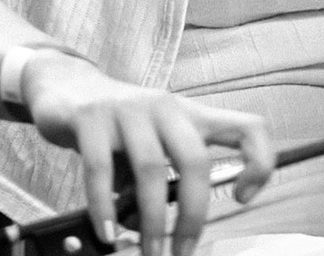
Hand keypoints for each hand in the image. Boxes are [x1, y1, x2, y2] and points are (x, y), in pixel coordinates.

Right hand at [25, 53, 274, 255]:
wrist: (65, 85)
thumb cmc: (117, 124)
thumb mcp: (150, 145)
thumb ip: (161, 182)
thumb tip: (160, 232)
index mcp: (190, 116)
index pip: (247, 128)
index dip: (259, 162)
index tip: (243, 198)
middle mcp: (165, 108)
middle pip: (195, 160)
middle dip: (193, 215)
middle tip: (182, 251)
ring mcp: (128, 109)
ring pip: (151, 168)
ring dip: (152, 219)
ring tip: (148, 251)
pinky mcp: (90, 117)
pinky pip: (100, 168)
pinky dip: (104, 206)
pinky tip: (107, 231)